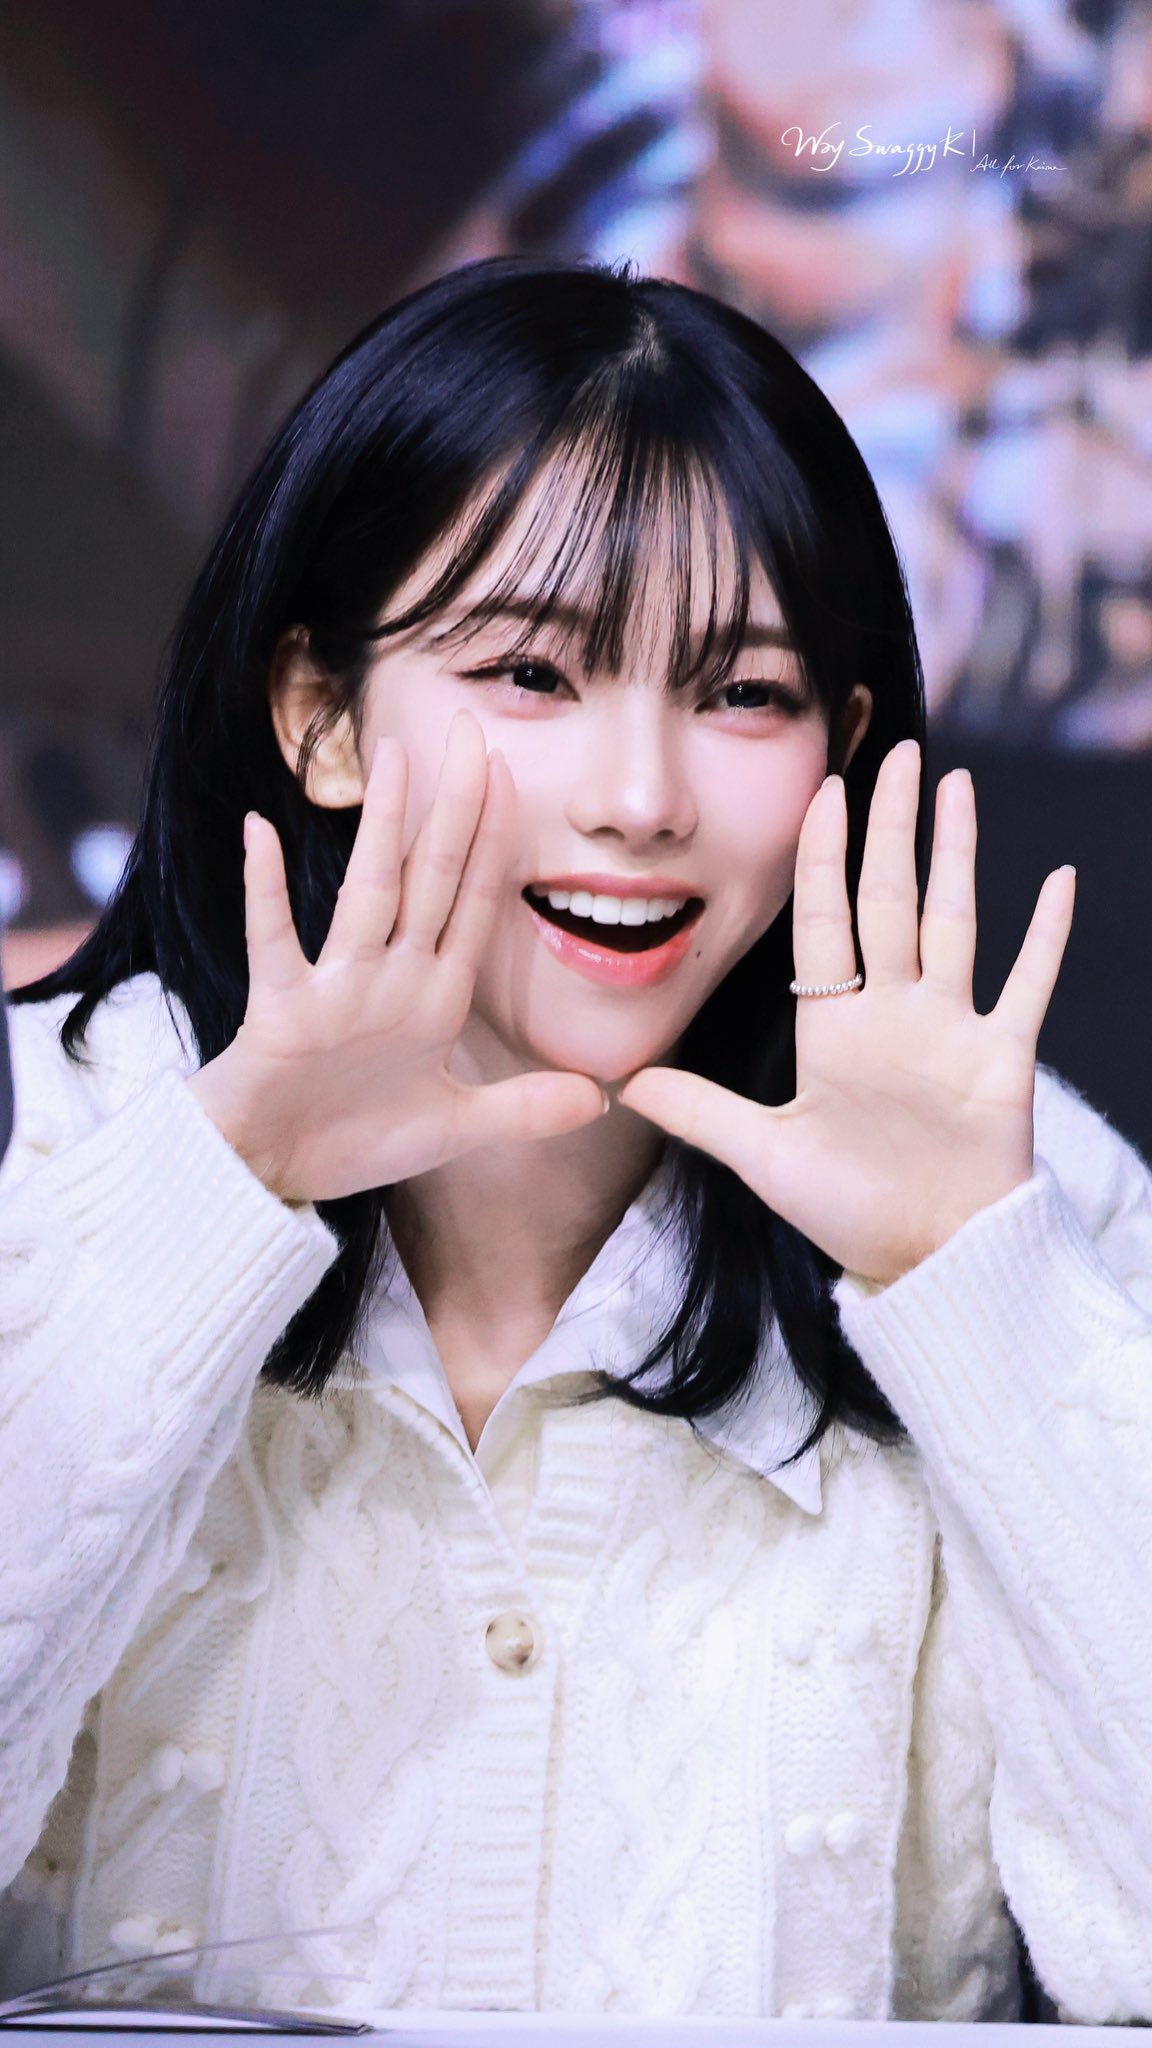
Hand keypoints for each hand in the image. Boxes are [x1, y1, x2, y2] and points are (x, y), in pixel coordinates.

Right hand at [188, 710, 605, 1202]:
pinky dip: (266, 889)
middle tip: (471, 730)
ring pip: (368, 894)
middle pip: (431, 878)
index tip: (511, 776)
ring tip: (395, 758)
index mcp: (433, 997)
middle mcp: (390, 979)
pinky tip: (261, 831)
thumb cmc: (351, 1141)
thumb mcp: (453, 1127)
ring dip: (383, 828)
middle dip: (456, 807)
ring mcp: (336, 990)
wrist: (270, 1175)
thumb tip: (601, 1100)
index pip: (475, 905)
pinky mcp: (282, 1010)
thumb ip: (523, 1109)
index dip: (497, 843)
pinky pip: (274, 941)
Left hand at [618, 740, 1075, 1284]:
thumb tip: (622, 1082)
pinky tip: (1058, 880)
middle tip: (899, 753)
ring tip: (957, 787)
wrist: (927, 1258)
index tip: (824, 792)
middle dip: (891, 828)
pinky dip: (1045, 936)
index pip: (825, 919)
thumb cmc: (847, 1209)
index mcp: (835, 1024)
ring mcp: (951, 1029)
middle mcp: (894, 1012)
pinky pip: (1027, 984)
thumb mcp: (764, 1154)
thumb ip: (701, 1111)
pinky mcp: (1002, 1059)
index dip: (822, 856)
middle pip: (890, 899)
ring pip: (954, 920)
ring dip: (957, 855)